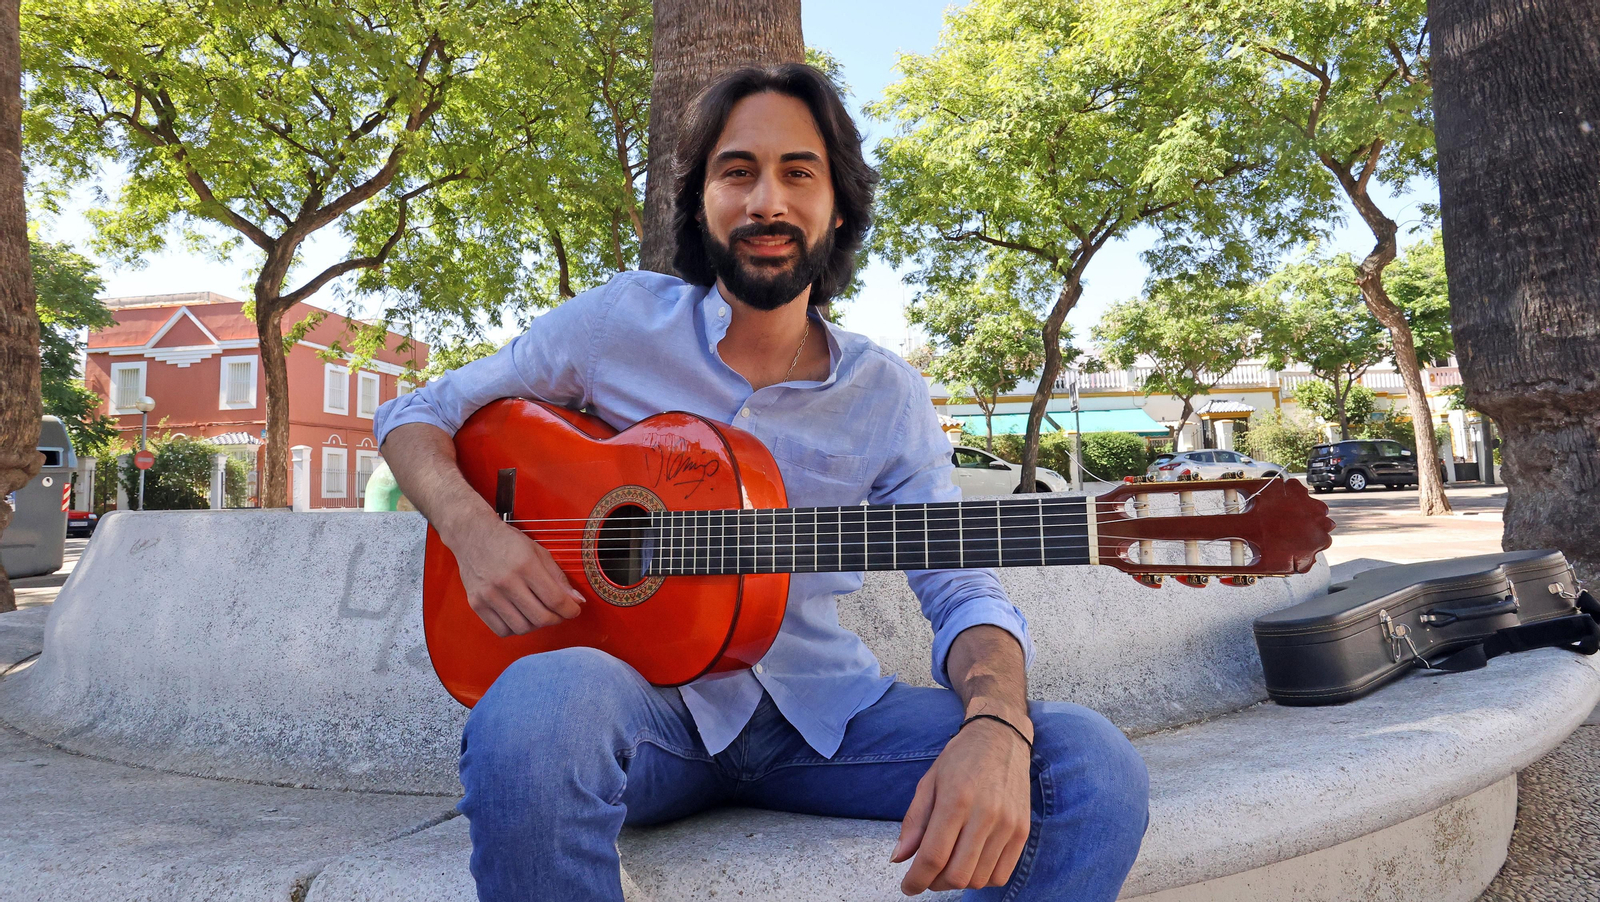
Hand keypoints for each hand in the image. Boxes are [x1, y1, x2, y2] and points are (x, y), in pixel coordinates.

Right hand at [447, 515, 584, 636]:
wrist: (473, 535)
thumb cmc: (508, 542)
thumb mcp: (538, 552)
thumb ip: (558, 577)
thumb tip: (577, 601)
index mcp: (525, 565)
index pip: (555, 600)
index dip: (570, 610)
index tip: (574, 610)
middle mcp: (506, 582)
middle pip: (540, 618)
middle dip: (556, 619)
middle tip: (558, 613)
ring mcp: (489, 595)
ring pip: (522, 628)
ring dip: (536, 625)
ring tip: (538, 613)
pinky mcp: (476, 604)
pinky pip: (502, 630)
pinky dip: (515, 628)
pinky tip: (520, 616)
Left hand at [892, 715, 1032, 894]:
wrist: (1001, 738)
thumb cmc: (961, 758)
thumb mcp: (928, 782)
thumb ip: (914, 822)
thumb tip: (899, 858)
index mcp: (956, 800)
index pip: (934, 856)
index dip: (916, 879)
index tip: (907, 886)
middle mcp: (985, 814)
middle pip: (957, 874)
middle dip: (935, 883)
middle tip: (926, 875)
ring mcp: (1008, 825)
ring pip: (979, 879)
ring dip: (958, 882)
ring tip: (947, 866)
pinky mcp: (1023, 831)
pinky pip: (1001, 874)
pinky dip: (982, 878)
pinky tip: (970, 863)